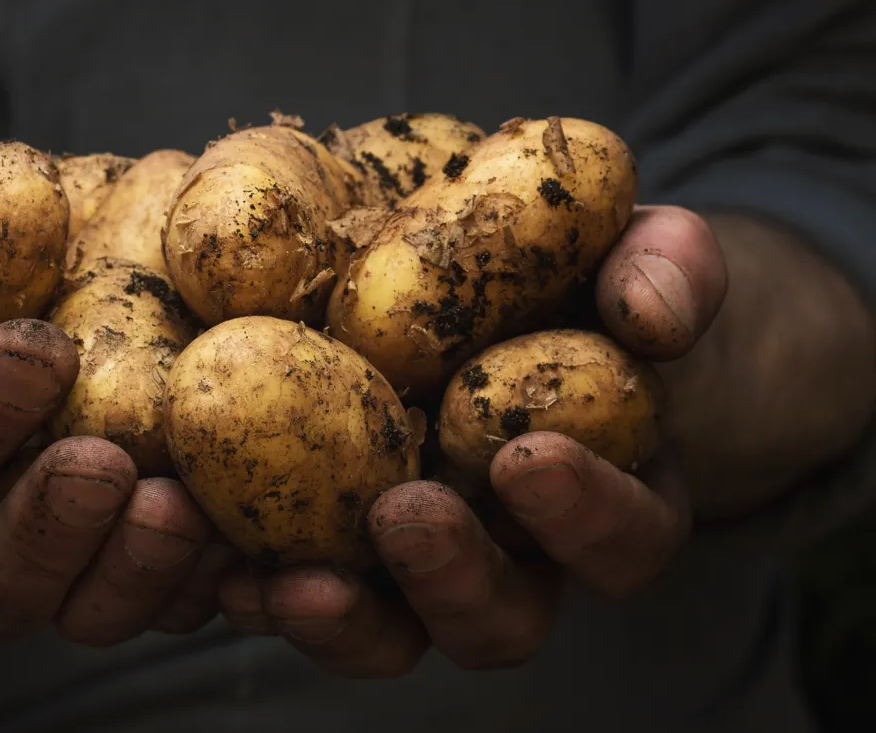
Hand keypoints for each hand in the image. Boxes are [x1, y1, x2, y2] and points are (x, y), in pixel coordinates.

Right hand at [0, 144, 232, 642]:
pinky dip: (222, 570)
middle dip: (51, 529)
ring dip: (143, 568)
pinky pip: (181, 588)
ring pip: (91, 605)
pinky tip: (262, 527)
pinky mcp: (144, 544)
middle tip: (106, 461)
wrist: (1, 281)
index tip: (35, 349)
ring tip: (189, 503)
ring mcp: (66, 550)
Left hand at [218, 205, 729, 675]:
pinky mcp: (327, 542)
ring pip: (391, 631)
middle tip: (404, 515)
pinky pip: (296, 590)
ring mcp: (412, 557)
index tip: (528, 456)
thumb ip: (666, 266)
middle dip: (452, 578)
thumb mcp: (630, 249)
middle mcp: (510, 548)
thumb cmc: (573, 271)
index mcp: (603, 490)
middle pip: (499, 617)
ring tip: (285, 578)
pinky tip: (216, 557)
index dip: (587, 516)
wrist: (487, 283)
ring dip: (341, 617)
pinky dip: (256, 586)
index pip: (624, 537)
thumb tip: (654, 311)